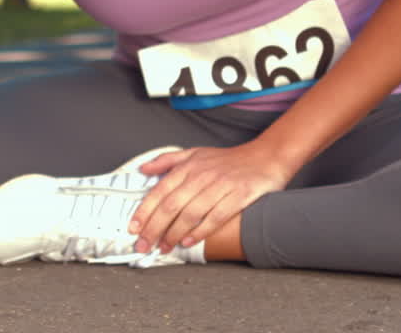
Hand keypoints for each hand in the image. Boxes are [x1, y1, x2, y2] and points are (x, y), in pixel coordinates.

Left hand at [130, 143, 294, 253]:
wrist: (266, 157)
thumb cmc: (227, 159)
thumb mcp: (195, 153)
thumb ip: (167, 161)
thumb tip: (142, 169)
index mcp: (188, 167)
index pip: (160, 191)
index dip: (145, 211)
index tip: (134, 228)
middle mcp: (202, 175)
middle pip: (171, 206)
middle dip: (154, 228)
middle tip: (144, 245)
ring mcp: (221, 185)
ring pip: (191, 213)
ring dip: (174, 233)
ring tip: (164, 247)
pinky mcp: (239, 195)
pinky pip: (216, 216)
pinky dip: (201, 231)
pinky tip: (189, 242)